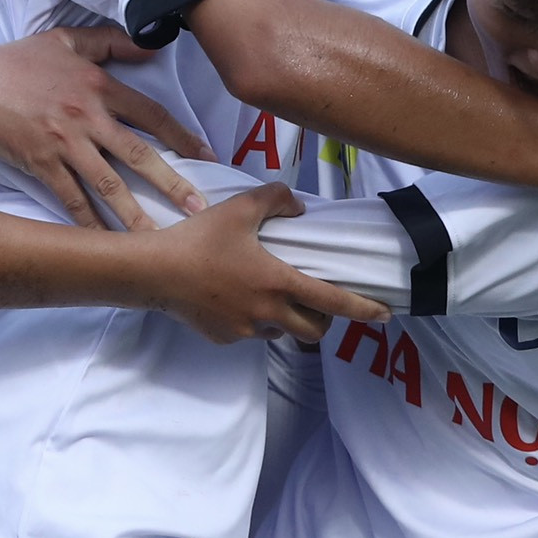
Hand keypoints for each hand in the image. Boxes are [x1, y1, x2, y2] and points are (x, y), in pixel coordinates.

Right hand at [0, 0, 208, 230]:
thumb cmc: (16, 60)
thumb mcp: (64, 39)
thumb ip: (109, 42)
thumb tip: (151, 45)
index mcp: (98, 86)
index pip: (151, 114)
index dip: (182, 136)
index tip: (207, 156)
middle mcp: (87, 116)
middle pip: (138, 154)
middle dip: (171, 183)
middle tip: (198, 208)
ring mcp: (63, 143)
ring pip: (108, 183)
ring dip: (136, 213)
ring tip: (159, 238)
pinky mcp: (41, 164)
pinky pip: (71, 199)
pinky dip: (90, 222)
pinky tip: (106, 242)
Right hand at [134, 183, 389, 344]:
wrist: (153, 272)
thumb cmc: (198, 239)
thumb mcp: (239, 208)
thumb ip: (275, 199)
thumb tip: (297, 206)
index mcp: (278, 283)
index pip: (333, 302)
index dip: (363, 309)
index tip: (385, 315)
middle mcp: (267, 314)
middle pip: (313, 330)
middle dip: (325, 322)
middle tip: (320, 305)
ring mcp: (245, 331)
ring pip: (280, 333)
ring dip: (286, 320)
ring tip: (271, 296)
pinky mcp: (224, 338)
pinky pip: (250, 333)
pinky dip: (254, 321)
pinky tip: (235, 299)